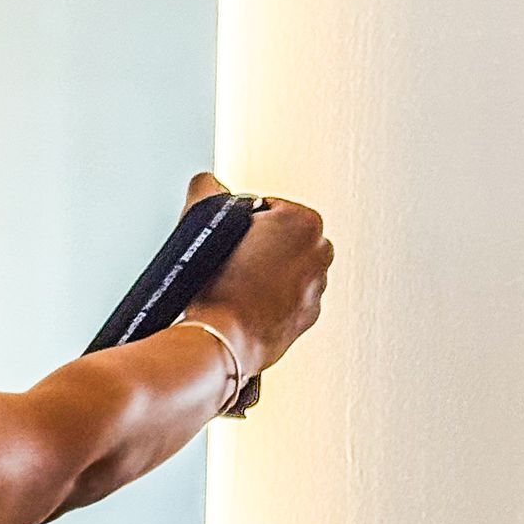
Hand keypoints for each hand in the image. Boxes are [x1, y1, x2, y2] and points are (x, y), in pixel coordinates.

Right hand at [182, 169, 332, 376]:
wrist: (219, 339)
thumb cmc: (217, 288)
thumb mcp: (203, 222)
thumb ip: (207, 189)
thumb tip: (208, 184)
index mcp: (305, 222)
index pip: (271, 209)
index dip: (246, 223)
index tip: (231, 240)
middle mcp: (320, 253)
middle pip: (284, 239)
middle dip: (263, 247)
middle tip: (233, 263)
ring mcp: (317, 288)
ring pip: (288, 271)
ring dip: (268, 275)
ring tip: (239, 288)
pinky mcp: (308, 318)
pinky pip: (290, 301)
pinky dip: (272, 303)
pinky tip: (248, 307)